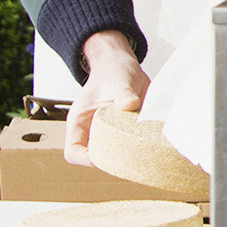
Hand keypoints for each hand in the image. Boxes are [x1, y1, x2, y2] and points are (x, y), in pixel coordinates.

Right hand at [65, 31, 148, 165]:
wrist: (124, 65)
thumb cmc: (113, 71)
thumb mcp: (119, 80)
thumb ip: (124, 93)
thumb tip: (130, 104)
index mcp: (80, 122)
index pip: (73, 151)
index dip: (87, 159)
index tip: (108, 155)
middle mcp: (92, 130)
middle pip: (96, 158)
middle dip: (113, 161)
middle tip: (135, 156)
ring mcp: (109, 132)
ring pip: (114, 155)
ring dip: (129, 155)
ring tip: (145, 149)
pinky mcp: (125, 130)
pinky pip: (130, 145)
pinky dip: (140, 145)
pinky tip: (153, 142)